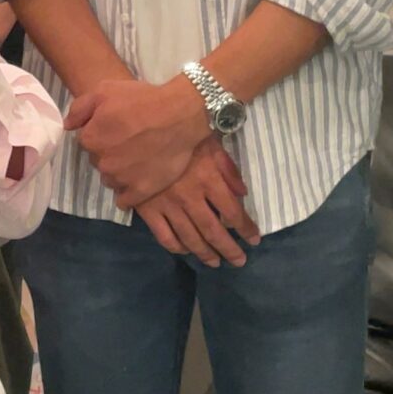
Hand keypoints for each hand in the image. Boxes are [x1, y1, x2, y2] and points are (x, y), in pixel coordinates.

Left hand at [66, 74, 214, 202]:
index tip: (116, 128)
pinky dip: (128, 193)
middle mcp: (103, 163)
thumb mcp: (105, 90)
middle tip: (129, 141)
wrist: (181, 115)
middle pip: (99, 161)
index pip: (87, 142)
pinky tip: (136, 181)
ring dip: (118, 172)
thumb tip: (67, 126)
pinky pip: (125, 200)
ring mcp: (122, 179)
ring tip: (137, 158)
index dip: (100, 133)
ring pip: (111, 180)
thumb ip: (80, 108)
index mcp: (91, 139)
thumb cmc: (143, 99)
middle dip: (109, 152)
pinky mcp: (141, 191)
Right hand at [128, 140, 258, 266]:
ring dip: (205, 253)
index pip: (233, 212)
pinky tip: (185, 250)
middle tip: (239, 261)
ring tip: (215, 262)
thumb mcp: (210, 144)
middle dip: (229, 249)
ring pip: (190, 238)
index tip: (254, 240)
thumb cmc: (179, 135)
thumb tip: (243, 194)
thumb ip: (228, 169)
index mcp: (208, 179)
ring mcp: (167, 206)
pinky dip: (177, 247)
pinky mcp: (147, 209)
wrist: (137, 130)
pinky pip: (164, 236)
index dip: (246, 229)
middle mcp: (190, 197)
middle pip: (214, 231)